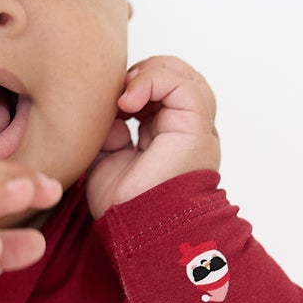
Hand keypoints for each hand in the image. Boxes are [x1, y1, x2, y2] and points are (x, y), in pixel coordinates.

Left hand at [85, 55, 221, 218]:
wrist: (137, 229)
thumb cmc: (124, 207)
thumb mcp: (106, 159)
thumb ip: (110, 131)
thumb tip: (113, 113)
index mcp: (170, 136)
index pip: (162, 90)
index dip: (136, 84)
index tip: (111, 103)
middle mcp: (187, 130)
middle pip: (178, 76)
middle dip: (145, 73)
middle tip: (118, 93)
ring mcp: (195, 128)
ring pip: (184, 75)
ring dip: (148, 74)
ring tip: (124, 97)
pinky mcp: (196, 127)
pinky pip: (182, 85)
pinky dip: (152, 80)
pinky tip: (128, 102)